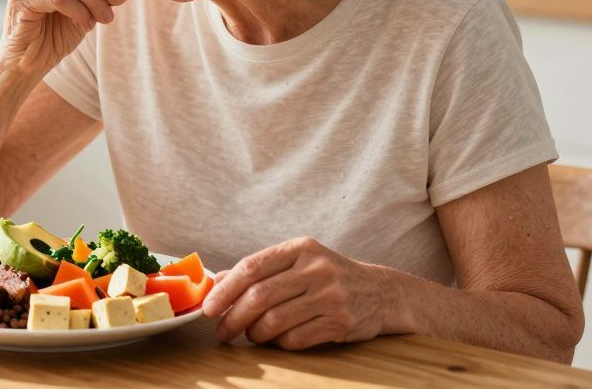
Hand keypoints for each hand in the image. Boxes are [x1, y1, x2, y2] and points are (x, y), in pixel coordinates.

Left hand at [202, 237, 395, 349]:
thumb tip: (216, 283)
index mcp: (300, 248)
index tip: (208, 308)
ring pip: (275, 321)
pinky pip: (295, 339)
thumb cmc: (329, 276)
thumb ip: (260, 270)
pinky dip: (279, 343)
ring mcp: (330, 296)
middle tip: (222, 331)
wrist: (382, 292)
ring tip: (251, 335)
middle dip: (233, 318)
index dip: (225, 290)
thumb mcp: (298, 262)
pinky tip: (278, 339)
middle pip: (260, 296)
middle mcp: (316, 269)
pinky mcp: (340, 322)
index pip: (252, 267)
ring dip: (255, 333)